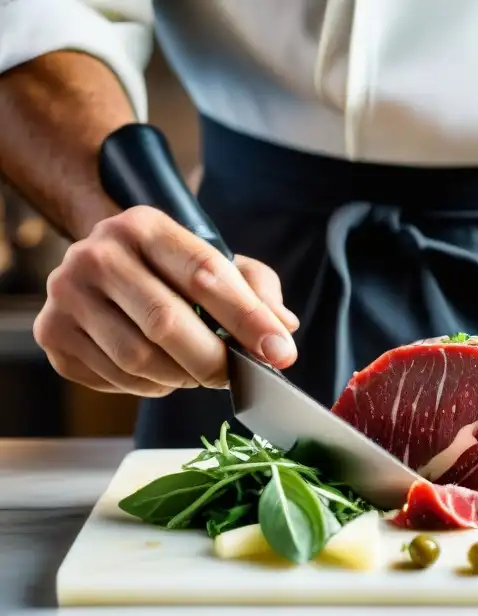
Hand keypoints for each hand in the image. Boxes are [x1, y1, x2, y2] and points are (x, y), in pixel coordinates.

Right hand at [34, 206, 299, 396]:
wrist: (102, 265)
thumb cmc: (172, 268)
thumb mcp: (219, 263)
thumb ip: (258, 290)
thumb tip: (284, 326)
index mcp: (144, 226)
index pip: (204, 275)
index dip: (247, 319)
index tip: (280, 352)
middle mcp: (97, 254)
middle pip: (166, 324)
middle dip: (214, 361)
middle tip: (236, 376)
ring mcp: (66, 294)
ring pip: (139, 360)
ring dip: (181, 378)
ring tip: (197, 371)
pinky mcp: (53, 334)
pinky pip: (115, 378)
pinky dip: (150, 386)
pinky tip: (160, 371)